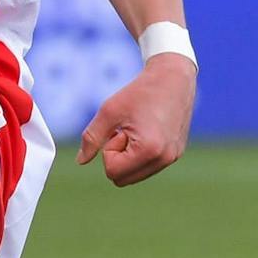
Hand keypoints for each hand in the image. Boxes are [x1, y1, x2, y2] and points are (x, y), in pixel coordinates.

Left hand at [77, 55, 195, 184]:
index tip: (119, 130)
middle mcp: (164, 159)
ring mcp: (172, 158)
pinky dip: (141, 154)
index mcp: (149, 150)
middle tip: (126, 132)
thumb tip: (81, 161)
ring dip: (129, 156)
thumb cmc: (140, 92)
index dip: (108, 150)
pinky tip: (147, 131)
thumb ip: (92, 138)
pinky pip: (148, 167)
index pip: (112, 172)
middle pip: (123, 180)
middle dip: (118, 157)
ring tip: (138, 130)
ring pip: (135, 175)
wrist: (173, 78)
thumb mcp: (109, 111)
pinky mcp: (176, 154)